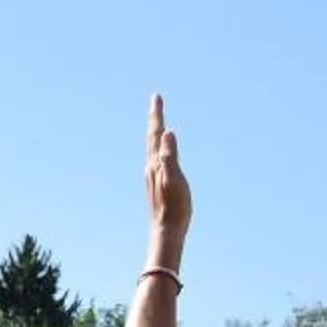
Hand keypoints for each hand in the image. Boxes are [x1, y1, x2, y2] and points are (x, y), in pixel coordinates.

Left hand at [144, 96, 189, 244]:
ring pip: (153, 148)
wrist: (166, 230)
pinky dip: (158, 148)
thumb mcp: (175, 179)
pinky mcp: (157, 183)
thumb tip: (167, 133)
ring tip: (157, 122)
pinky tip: (160, 152)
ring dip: (155, 132)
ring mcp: (153, 175)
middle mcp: (151, 167)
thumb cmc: (174, 207)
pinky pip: (157, 158)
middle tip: (156, 101)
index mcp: (156, 163)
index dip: (157, 114)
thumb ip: (170, 156)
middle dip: (155, 118)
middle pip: (152, 137)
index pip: (156, 133)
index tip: (156, 97)